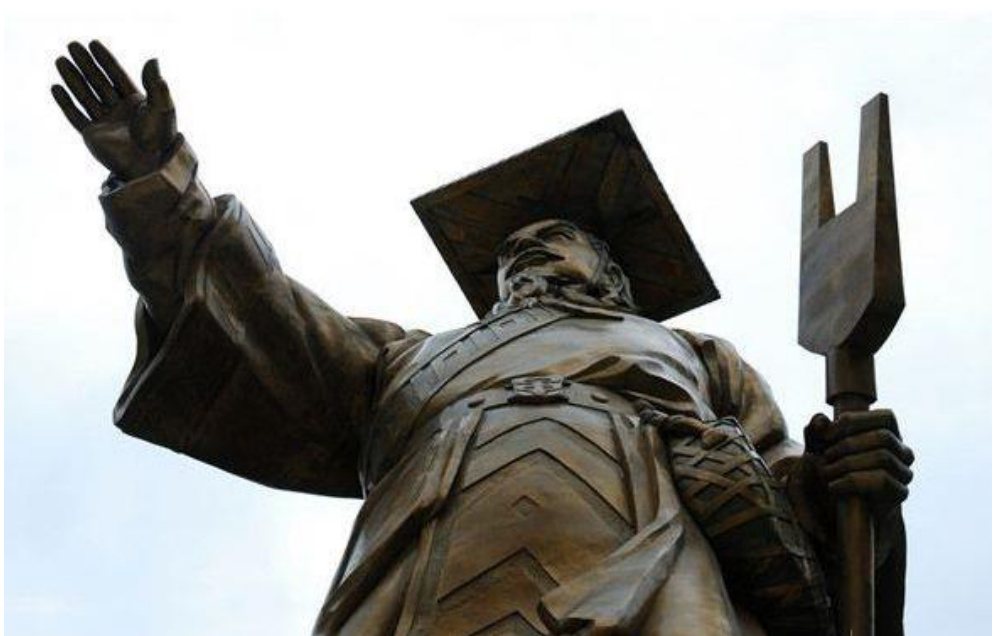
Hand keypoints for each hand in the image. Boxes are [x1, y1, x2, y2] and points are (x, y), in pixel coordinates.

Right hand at [51, 40, 176, 179]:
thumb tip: (153, 59)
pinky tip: (56, 87)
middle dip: (86, 64)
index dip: (105, 60)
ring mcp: (105, 122)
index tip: (93, 43)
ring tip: (60, 60)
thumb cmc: (160, 139)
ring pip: (85, 95)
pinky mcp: (93, 135)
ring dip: (73, 78)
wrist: (149, 166)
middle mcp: (119, 111)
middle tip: (72, 45)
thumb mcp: (161, 108)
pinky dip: (65, 102)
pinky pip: (75, 116)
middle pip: (99, 82)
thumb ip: (155, 84)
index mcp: (136, 103)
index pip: (117, 76)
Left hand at [804, 409, 914, 517]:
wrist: (837, 517)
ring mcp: (903, 473)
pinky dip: (852, 481)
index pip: (886, 417)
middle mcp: (902, 453)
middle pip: (883, 436)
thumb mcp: (817, 453)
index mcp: (888, 436)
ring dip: (848, 463)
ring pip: (883, 457)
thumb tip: (821, 419)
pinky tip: (834, 487)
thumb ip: (816, 434)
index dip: (857, 420)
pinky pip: (882, 480)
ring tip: (826, 472)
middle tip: (825, 457)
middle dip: (848, 444)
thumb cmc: (830, 476)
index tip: (828, 433)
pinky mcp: (899, 494)